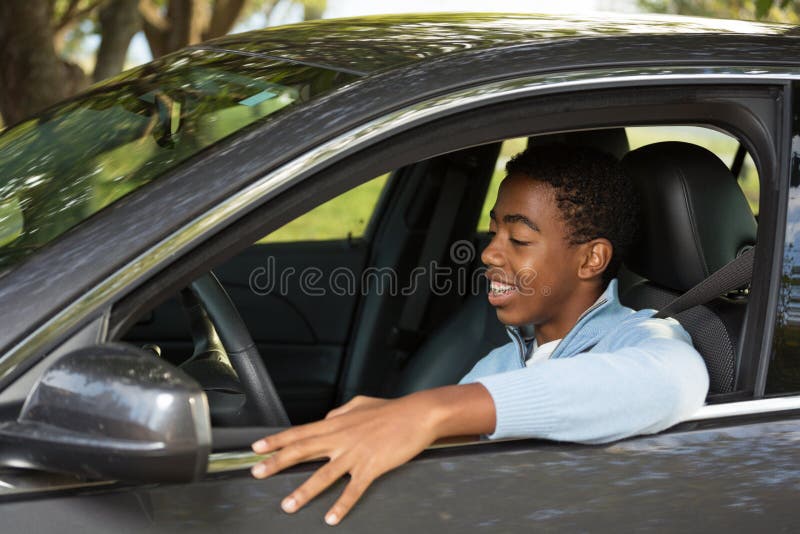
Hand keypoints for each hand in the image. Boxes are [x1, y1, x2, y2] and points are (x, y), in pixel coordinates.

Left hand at [250, 393, 438, 524]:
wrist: (418, 414)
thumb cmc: (391, 409)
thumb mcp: (359, 404)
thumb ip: (339, 412)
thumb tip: (326, 416)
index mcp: (336, 423)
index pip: (299, 432)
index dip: (276, 440)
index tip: (256, 447)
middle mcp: (341, 438)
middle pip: (302, 451)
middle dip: (277, 463)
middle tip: (256, 473)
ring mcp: (355, 453)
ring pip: (324, 475)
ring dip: (304, 492)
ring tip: (287, 506)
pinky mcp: (372, 467)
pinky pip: (353, 490)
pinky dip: (342, 505)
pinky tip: (331, 518)